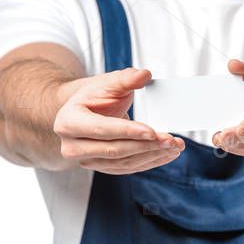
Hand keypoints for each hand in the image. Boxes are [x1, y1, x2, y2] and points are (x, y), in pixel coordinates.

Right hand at [53, 67, 184, 173]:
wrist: (83, 112)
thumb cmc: (94, 97)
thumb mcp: (107, 83)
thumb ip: (125, 79)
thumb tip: (144, 75)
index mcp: (68, 122)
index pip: (101, 129)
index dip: (128, 131)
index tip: (152, 131)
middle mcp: (73, 146)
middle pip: (114, 150)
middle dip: (146, 146)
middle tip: (170, 140)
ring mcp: (86, 161)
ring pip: (123, 163)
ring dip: (152, 156)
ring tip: (174, 147)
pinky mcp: (101, 167)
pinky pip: (128, 168)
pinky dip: (149, 161)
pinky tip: (165, 154)